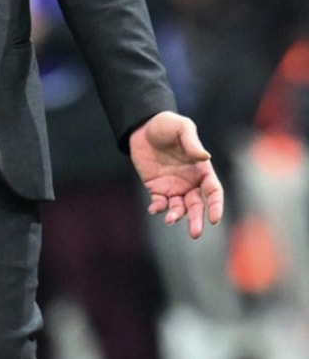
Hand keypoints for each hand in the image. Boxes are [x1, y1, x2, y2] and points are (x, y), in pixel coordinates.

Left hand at [129, 110, 223, 238]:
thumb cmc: (167, 124)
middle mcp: (190, 182)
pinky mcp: (156, 188)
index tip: (214, 218)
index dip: (216, 205)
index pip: (214, 191)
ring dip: (176, 216)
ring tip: (170, 219)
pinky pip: (159, 203)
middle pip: (197, 205)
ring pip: (179, 208)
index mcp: (202, 170)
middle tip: (195, 233)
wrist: (142, 126)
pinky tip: (154, 209)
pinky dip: (158, 208)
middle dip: (197, 220)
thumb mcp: (182, 127)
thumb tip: (204, 157)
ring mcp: (173, 186)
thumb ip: (192, 142)